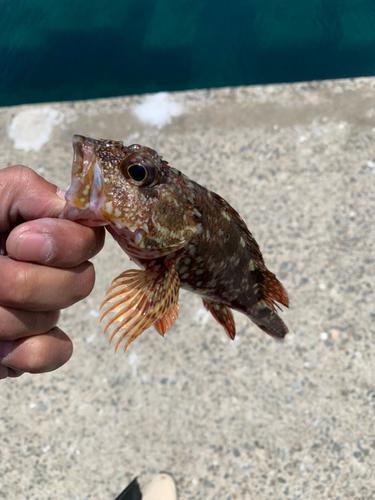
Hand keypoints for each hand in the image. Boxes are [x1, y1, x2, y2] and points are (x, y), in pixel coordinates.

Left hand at [0, 165, 104, 378]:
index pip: (90, 239)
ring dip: (5, 315)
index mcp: (43, 231)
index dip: (64, 245)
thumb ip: (29, 192)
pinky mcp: (28, 346)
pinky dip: (26, 352)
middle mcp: (49, 270)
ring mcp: (39, 310)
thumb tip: (71, 210)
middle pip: (80, 282)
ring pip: (52, 318)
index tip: (16, 243)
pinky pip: (53, 353)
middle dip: (25, 282)